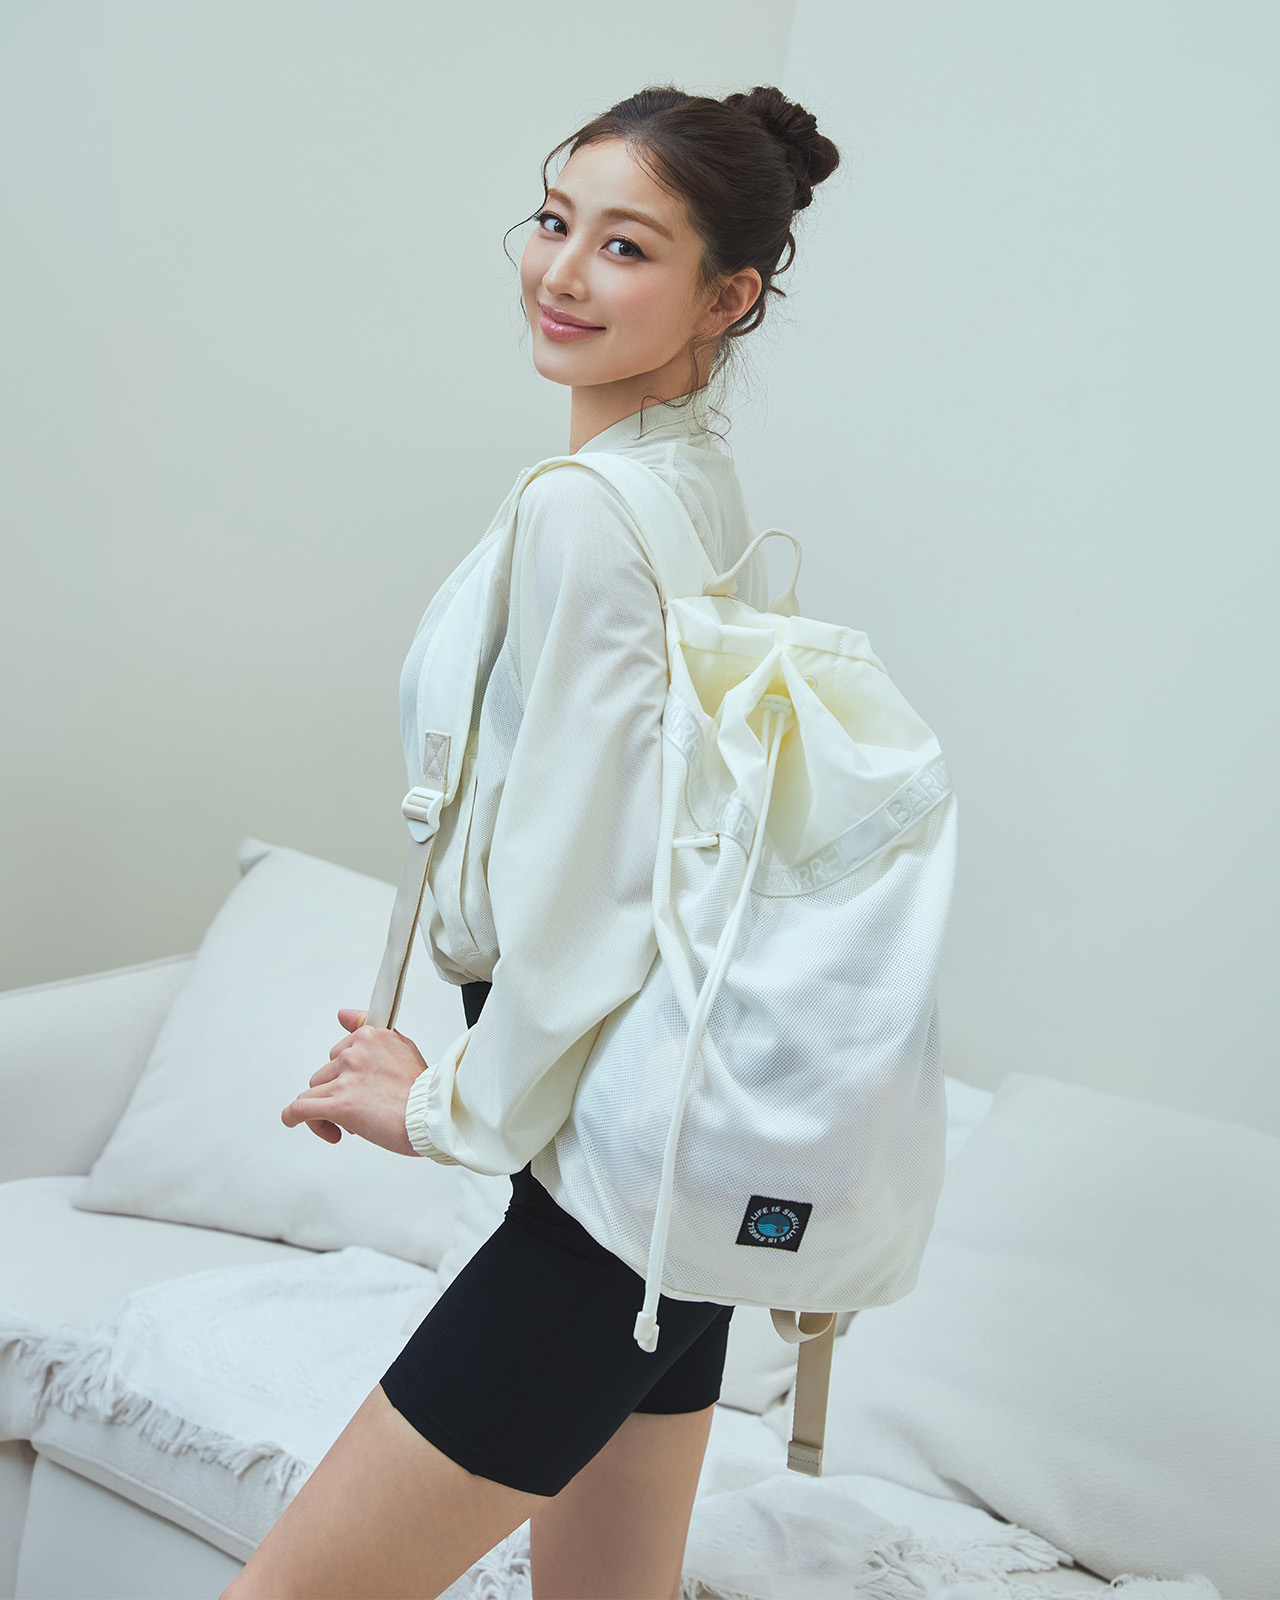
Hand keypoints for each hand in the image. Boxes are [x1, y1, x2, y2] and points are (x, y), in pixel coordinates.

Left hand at [281, 1009, 427, 1157]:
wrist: (433, 1116)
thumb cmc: (423, 1090)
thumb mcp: (402, 1046)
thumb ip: (368, 1028)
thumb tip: (343, 1014)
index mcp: (370, 1037)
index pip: (340, 1052)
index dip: (345, 1073)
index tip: (355, 1085)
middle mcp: (355, 1053)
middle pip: (325, 1074)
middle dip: (336, 1092)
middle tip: (360, 1109)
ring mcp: (346, 1079)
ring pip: (314, 1092)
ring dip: (324, 1108)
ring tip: (348, 1123)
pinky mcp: (339, 1104)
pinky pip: (300, 1108)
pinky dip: (294, 1117)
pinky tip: (296, 1122)